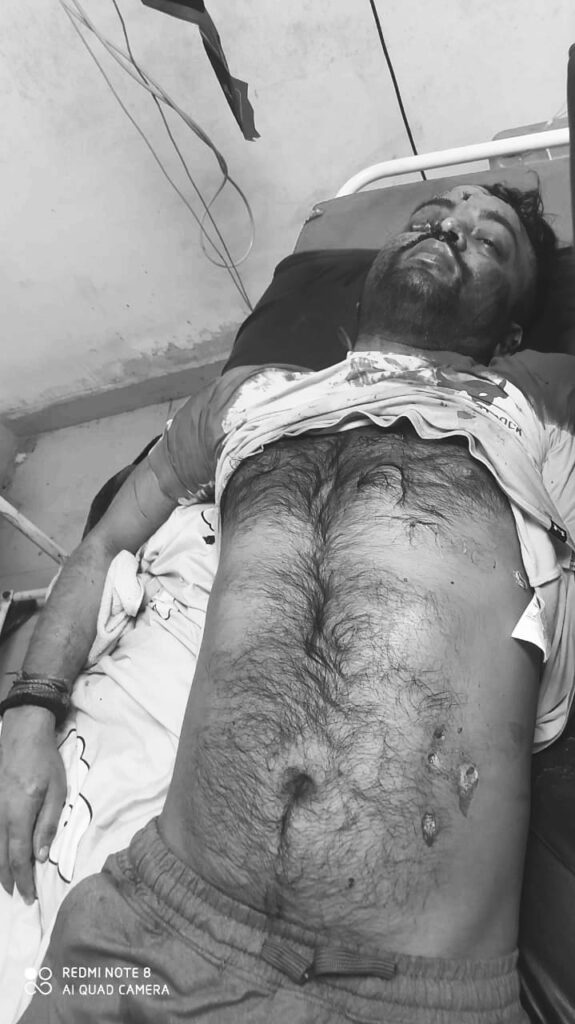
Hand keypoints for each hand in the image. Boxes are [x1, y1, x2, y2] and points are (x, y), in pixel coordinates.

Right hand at [0, 706, 65, 903]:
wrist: (22, 735)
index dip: (22, 880)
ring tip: (6, 884)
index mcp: (19, 814)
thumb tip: (40, 856)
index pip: (18, 857)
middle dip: (8, 880)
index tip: (28, 897)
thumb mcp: (57, 791)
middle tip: (17, 897)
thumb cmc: (44, 762)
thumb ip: (47, 825)